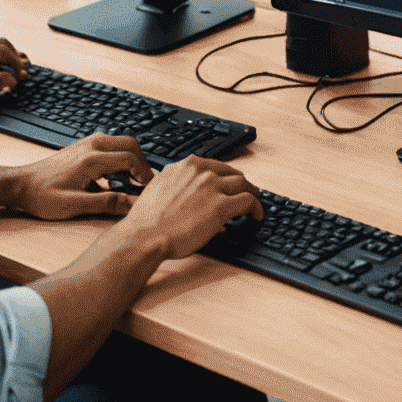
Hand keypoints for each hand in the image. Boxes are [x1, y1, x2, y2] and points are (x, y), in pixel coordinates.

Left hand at [11, 134, 156, 220]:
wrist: (20, 184)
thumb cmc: (43, 197)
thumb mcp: (75, 205)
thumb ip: (106, 203)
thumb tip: (132, 204)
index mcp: (92, 159)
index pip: (130, 159)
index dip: (144, 174)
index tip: (149, 189)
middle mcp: (91, 145)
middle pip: (130, 144)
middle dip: (142, 162)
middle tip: (145, 183)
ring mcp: (86, 143)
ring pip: (120, 141)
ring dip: (130, 158)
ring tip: (131, 181)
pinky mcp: (82, 146)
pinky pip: (110, 144)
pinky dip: (119, 156)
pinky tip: (113, 176)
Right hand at [119, 154, 263, 258]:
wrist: (144, 236)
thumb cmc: (147, 221)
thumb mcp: (158, 188)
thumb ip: (175, 183)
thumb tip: (184, 191)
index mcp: (186, 166)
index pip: (215, 166)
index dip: (225, 177)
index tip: (228, 184)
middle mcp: (201, 171)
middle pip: (232, 173)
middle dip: (240, 184)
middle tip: (245, 193)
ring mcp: (212, 186)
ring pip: (243, 184)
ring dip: (250, 194)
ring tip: (253, 205)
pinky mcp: (222, 205)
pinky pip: (248, 201)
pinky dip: (257, 208)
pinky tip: (256, 216)